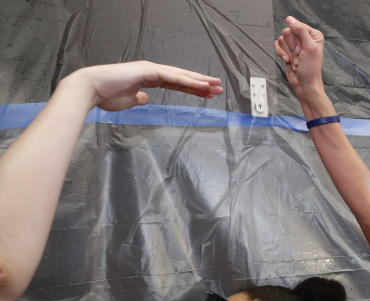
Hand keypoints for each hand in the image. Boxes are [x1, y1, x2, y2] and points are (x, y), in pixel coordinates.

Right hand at [68, 61, 221, 111]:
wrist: (89, 89)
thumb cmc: (105, 96)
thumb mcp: (128, 101)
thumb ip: (139, 98)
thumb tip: (146, 98)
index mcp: (147, 78)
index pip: (175, 83)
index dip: (191, 87)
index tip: (205, 92)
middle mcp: (151, 71)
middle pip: (181, 77)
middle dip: (200, 82)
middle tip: (218, 87)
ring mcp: (150, 69)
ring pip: (180, 75)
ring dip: (199, 81)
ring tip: (216, 85)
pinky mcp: (147, 71)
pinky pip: (172, 77)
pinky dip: (188, 81)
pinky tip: (201, 85)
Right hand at [274, 16, 325, 96]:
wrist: (304, 84)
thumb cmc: (310, 69)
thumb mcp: (309, 47)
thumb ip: (300, 30)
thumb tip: (290, 19)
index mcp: (313, 35)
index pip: (297, 26)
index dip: (297, 38)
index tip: (301, 49)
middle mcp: (304, 38)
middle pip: (288, 31)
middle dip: (292, 46)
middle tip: (299, 55)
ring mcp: (294, 44)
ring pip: (282, 38)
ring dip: (287, 51)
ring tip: (295, 60)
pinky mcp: (286, 50)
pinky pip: (277, 44)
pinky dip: (281, 53)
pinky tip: (288, 60)